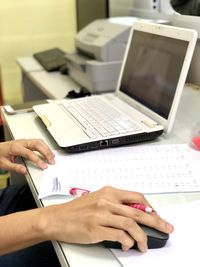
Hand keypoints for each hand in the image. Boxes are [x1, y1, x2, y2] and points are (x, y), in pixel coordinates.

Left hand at [0, 139, 54, 173]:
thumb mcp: (4, 164)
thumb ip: (15, 167)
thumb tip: (25, 171)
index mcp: (15, 148)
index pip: (30, 153)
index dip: (38, 160)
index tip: (44, 166)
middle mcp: (21, 143)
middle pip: (37, 145)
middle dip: (46, 152)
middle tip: (51, 161)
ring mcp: (24, 141)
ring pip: (39, 141)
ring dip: (47, 148)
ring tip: (52, 156)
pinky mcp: (26, 142)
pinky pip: (37, 141)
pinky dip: (44, 146)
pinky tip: (47, 151)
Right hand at [43, 186, 173, 251]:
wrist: (57, 218)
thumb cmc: (76, 209)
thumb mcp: (97, 200)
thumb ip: (114, 204)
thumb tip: (132, 213)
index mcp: (108, 192)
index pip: (136, 197)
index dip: (149, 207)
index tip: (155, 215)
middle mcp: (106, 202)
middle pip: (138, 211)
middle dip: (156, 221)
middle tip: (166, 227)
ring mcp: (101, 215)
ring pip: (131, 224)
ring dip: (142, 237)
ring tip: (144, 245)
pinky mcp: (96, 229)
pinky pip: (119, 236)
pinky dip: (128, 242)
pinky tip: (128, 245)